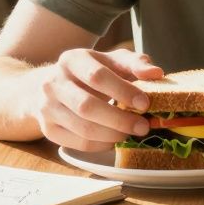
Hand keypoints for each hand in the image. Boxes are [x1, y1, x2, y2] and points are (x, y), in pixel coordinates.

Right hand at [32, 48, 164, 150]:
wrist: (54, 85)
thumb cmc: (92, 71)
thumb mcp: (112, 60)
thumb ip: (135, 63)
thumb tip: (156, 73)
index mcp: (72, 60)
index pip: (97, 76)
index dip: (123, 91)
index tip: (145, 103)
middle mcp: (53, 83)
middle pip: (87, 106)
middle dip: (120, 119)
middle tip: (143, 126)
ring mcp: (47, 107)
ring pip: (83, 128)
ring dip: (113, 135)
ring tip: (132, 133)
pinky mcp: (48, 129)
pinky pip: (78, 144)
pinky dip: (101, 145)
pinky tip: (115, 139)